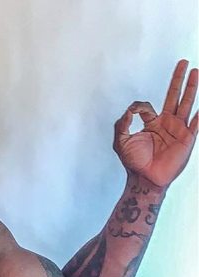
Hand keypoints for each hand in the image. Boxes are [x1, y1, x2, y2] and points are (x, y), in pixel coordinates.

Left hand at [113, 59, 197, 188]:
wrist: (144, 178)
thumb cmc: (134, 162)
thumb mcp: (121, 141)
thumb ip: (121, 124)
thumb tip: (129, 110)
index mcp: (152, 123)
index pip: (148, 106)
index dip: (139, 107)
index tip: (134, 112)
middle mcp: (167, 123)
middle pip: (175, 96)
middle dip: (178, 80)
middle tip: (183, 62)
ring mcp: (178, 129)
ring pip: (187, 103)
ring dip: (191, 88)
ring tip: (196, 71)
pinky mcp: (186, 139)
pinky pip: (195, 124)